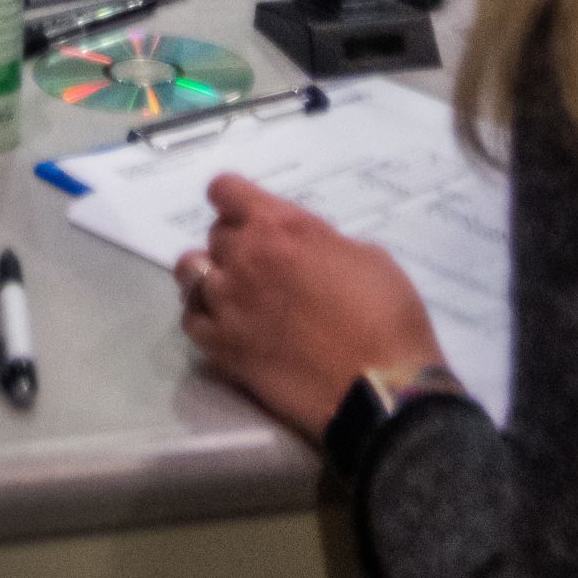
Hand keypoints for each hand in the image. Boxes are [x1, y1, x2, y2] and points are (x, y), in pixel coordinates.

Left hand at [173, 176, 443, 435]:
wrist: (380, 387)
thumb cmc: (386, 317)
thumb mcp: (366, 256)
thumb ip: (321, 243)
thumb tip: (306, 251)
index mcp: (280, 226)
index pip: (225, 190)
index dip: (235, 200)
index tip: (248, 214)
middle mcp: (244, 257)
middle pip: (215, 235)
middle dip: (235, 243)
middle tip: (261, 264)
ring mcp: (227, 304)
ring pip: (191, 273)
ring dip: (211, 276)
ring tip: (235, 292)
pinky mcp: (221, 347)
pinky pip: (191, 319)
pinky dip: (204, 317)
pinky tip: (225, 325)